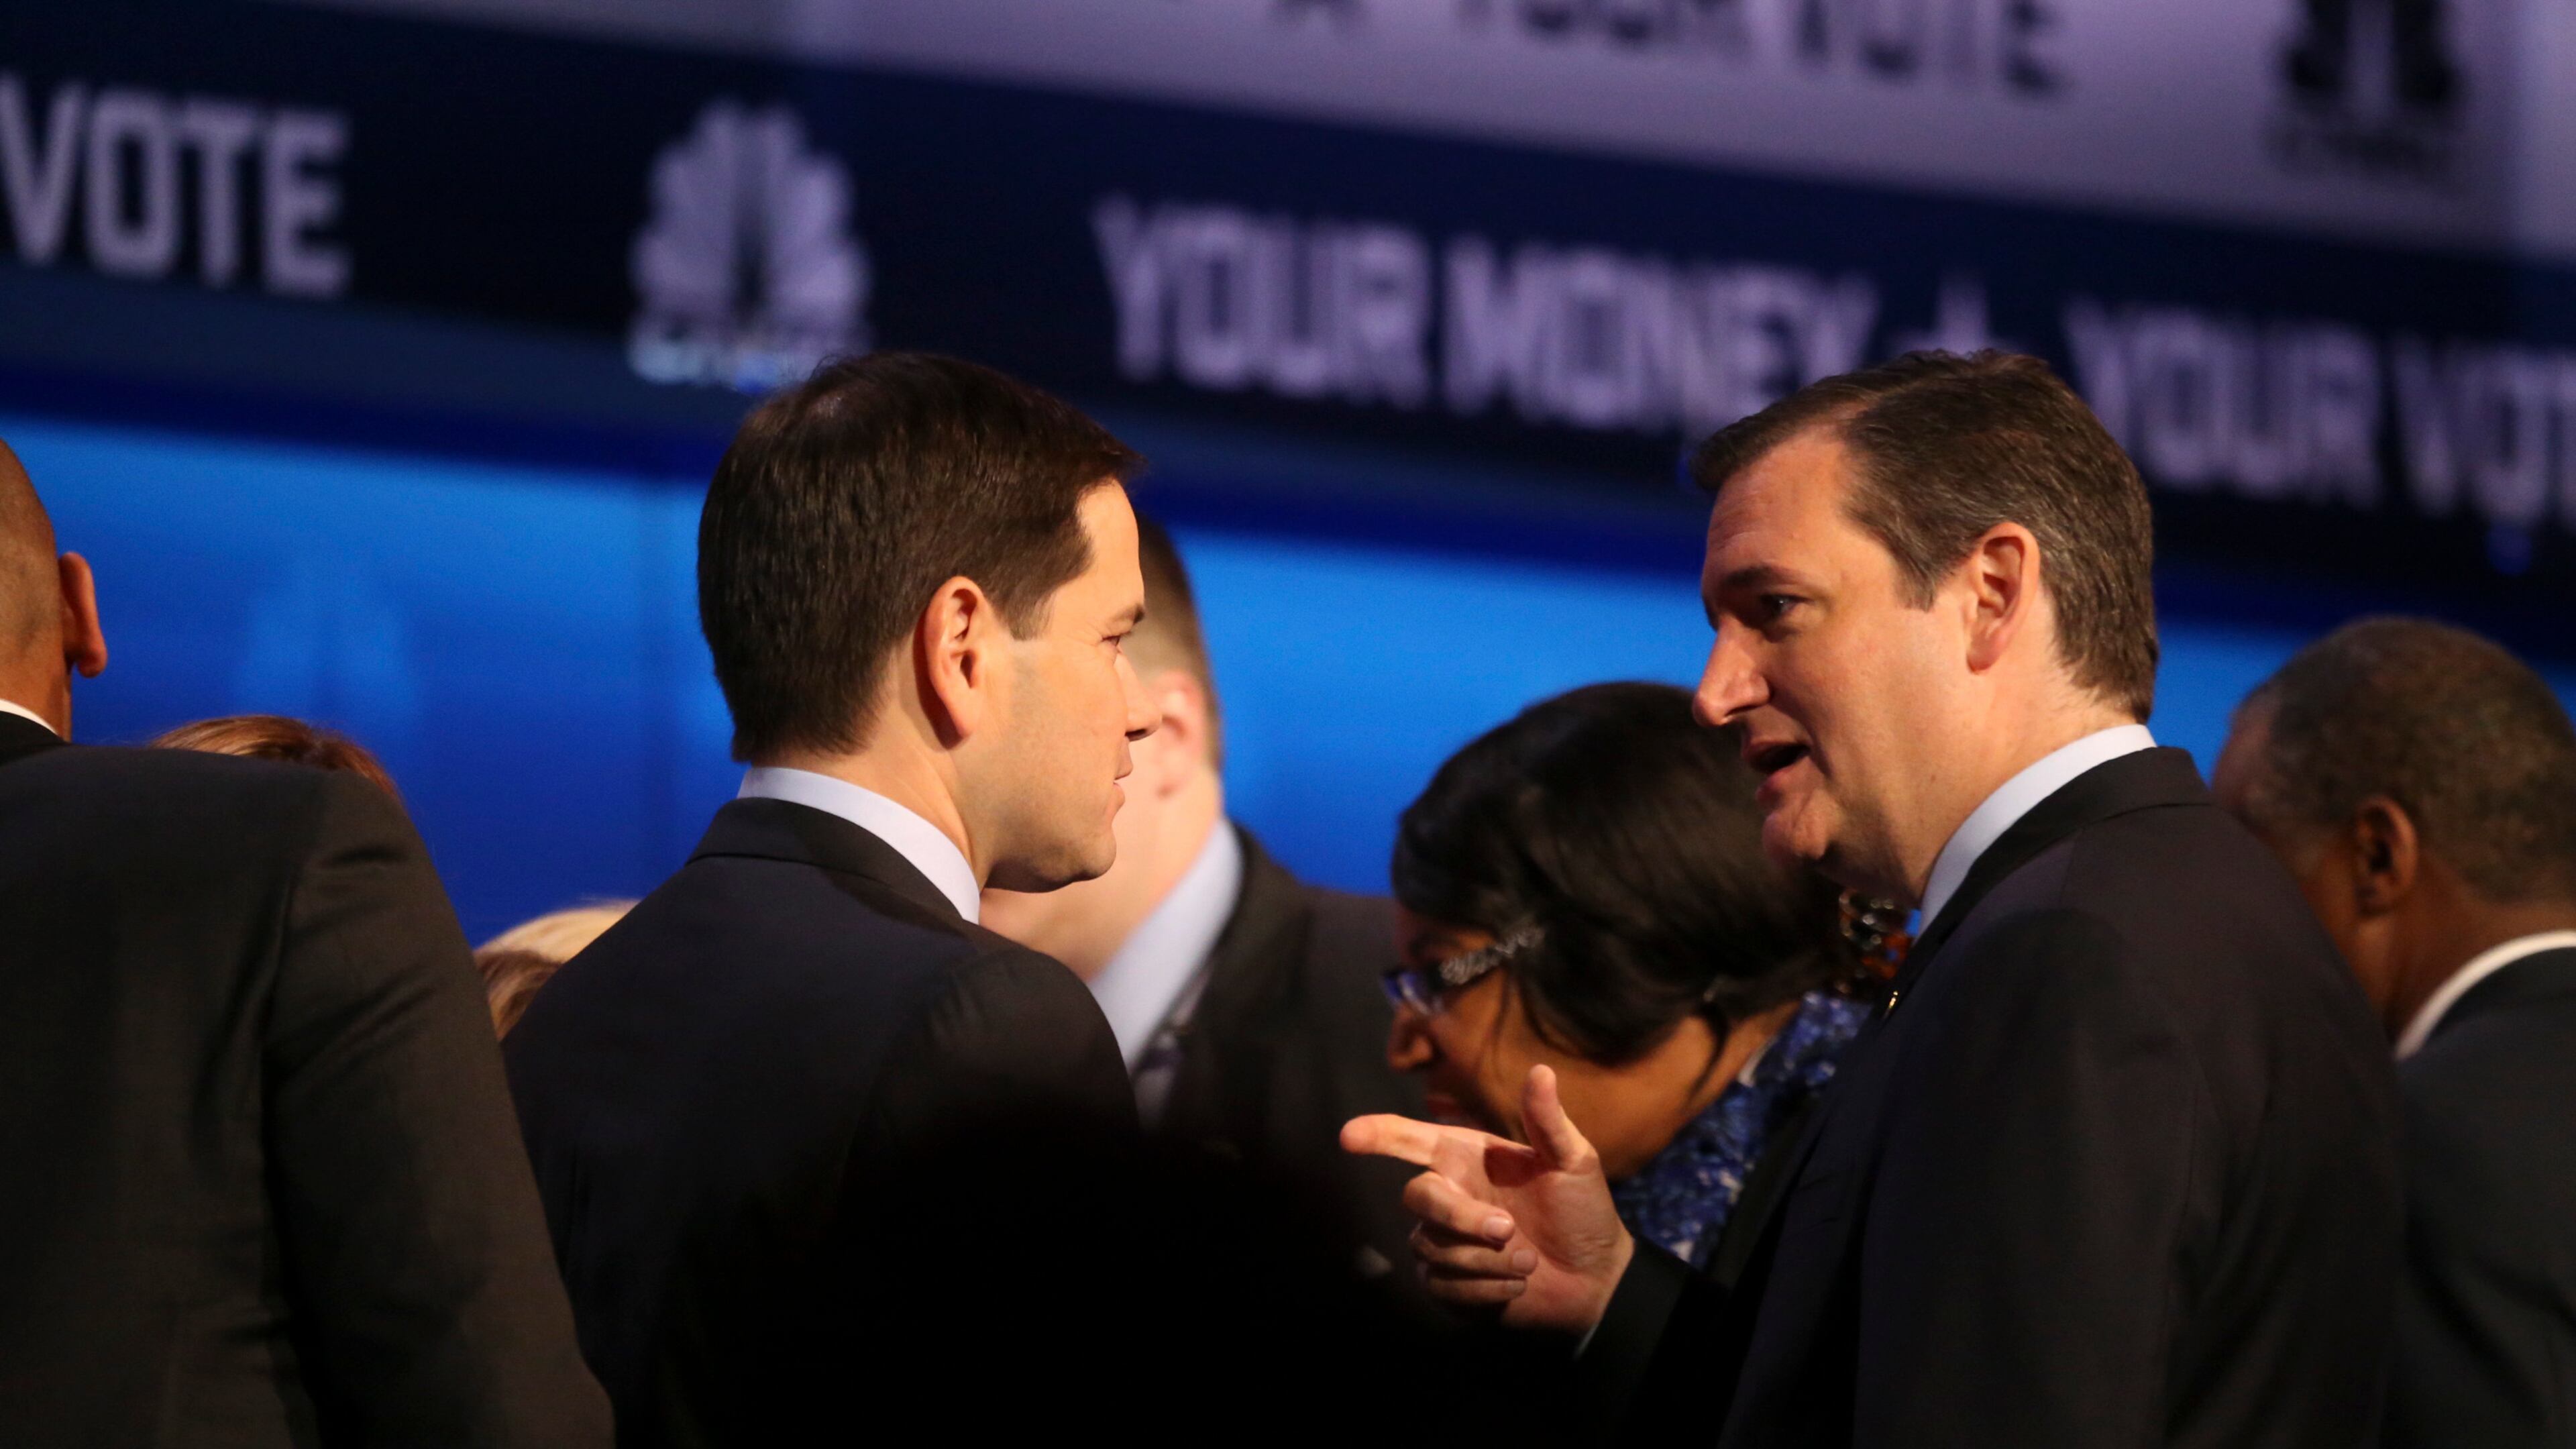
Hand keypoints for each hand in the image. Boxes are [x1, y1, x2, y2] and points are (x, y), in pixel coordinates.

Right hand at [1342, 1064, 1633, 1333]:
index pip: (1411, 1140)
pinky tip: (1516, 1285)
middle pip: (1418, 1196)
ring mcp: (1444, 1240)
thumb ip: (1548, 1121)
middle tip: (1507, 1229)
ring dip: (1486, 1260)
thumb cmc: (1583, 1212)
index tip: (1349, 1136)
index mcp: (1468, 1157)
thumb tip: (1541, 1070)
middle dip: (1460, 1216)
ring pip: (1432, 1246)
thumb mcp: (1574, 1161)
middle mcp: (1449, 1194)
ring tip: (1529, 1263)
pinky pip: (1442, 1285)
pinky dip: (1485, 1288)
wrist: (1595, 1280)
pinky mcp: (1447, 1283)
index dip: (1379, 1135)